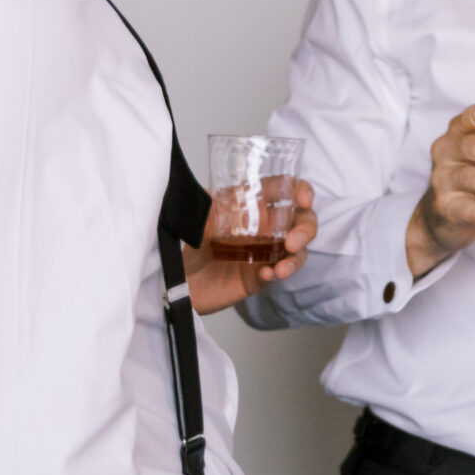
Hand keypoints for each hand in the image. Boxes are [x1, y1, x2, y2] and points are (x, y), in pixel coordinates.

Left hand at [182, 179, 319, 314]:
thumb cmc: (180, 246)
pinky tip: (267, 274)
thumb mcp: (194, 222)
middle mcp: (262, 225)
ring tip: (282, 268)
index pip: (284, 189)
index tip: (303, 199)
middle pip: (301, 219)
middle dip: (306, 228)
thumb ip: (210, 210)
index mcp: (249, 204)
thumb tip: (221, 198)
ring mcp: (264, 250)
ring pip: (298, 247)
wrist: (169, 284)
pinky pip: (282, 270)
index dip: (301, 190)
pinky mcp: (260, 273)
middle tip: (294, 241)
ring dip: (297, 256)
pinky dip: (280, 272)